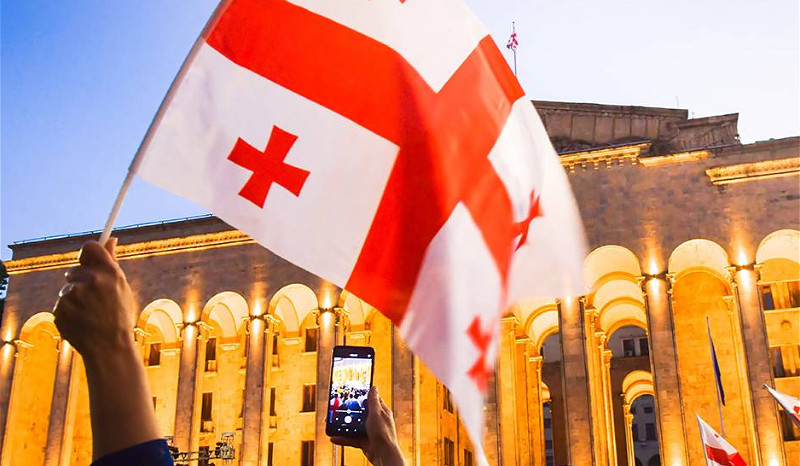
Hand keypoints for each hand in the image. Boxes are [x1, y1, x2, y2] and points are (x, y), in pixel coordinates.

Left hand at [53, 239, 136, 360]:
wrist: (109, 348)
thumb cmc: (119, 315)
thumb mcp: (121, 287)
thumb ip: (110, 263)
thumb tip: (111, 239)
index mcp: (109, 273)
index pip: (90, 247)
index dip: (89, 253)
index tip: (91, 261)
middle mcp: (90, 281)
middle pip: (75, 269)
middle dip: (81, 280)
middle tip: (93, 297)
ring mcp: (72, 296)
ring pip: (67, 289)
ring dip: (75, 298)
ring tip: (89, 313)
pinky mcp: (59, 310)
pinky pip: (61, 303)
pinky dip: (69, 311)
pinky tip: (81, 321)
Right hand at [331, 386, 405, 465]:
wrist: (383, 454)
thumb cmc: (384, 433)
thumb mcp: (377, 413)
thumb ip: (373, 401)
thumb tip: (374, 387)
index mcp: (380, 412)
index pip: (371, 400)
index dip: (362, 395)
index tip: (351, 392)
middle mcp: (374, 421)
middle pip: (359, 413)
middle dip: (347, 412)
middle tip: (336, 409)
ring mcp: (368, 431)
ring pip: (353, 426)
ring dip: (342, 426)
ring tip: (332, 423)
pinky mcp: (363, 441)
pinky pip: (351, 438)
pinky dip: (342, 438)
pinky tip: (334, 438)